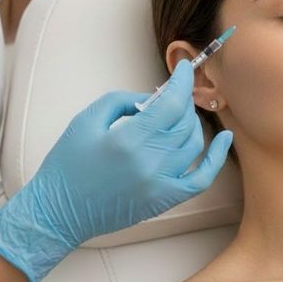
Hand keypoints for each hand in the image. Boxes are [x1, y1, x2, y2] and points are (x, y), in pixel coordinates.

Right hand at [0, 61, 231, 281]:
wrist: (57, 213)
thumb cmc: (67, 164)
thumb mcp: (86, 120)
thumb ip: (121, 100)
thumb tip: (151, 98)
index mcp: (129, 139)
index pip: (170, 103)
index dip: (181, 81)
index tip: (185, 68)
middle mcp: (149, 162)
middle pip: (185, 122)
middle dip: (183, 100)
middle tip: (173, 94)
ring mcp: (160, 184)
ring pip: (194, 144)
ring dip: (192, 123)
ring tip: (180, 114)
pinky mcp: (163, 201)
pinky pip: (201, 178)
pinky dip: (216, 157)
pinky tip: (225, 139)